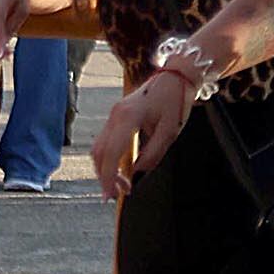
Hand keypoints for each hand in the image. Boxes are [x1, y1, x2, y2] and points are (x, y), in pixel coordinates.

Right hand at [89, 75, 192, 199]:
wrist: (174, 78)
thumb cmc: (175, 102)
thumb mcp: (170, 132)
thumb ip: (153, 154)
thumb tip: (137, 173)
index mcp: (129, 116)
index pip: (111, 153)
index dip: (108, 177)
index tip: (111, 195)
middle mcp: (115, 115)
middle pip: (99, 152)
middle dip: (104, 177)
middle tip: (116, 195)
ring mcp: (113, 114)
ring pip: (98, 147)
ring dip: (105, 168)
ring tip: (120, 185)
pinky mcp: (116, 116)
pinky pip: (105, 141)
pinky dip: (108, 158)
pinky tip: (119, 170)